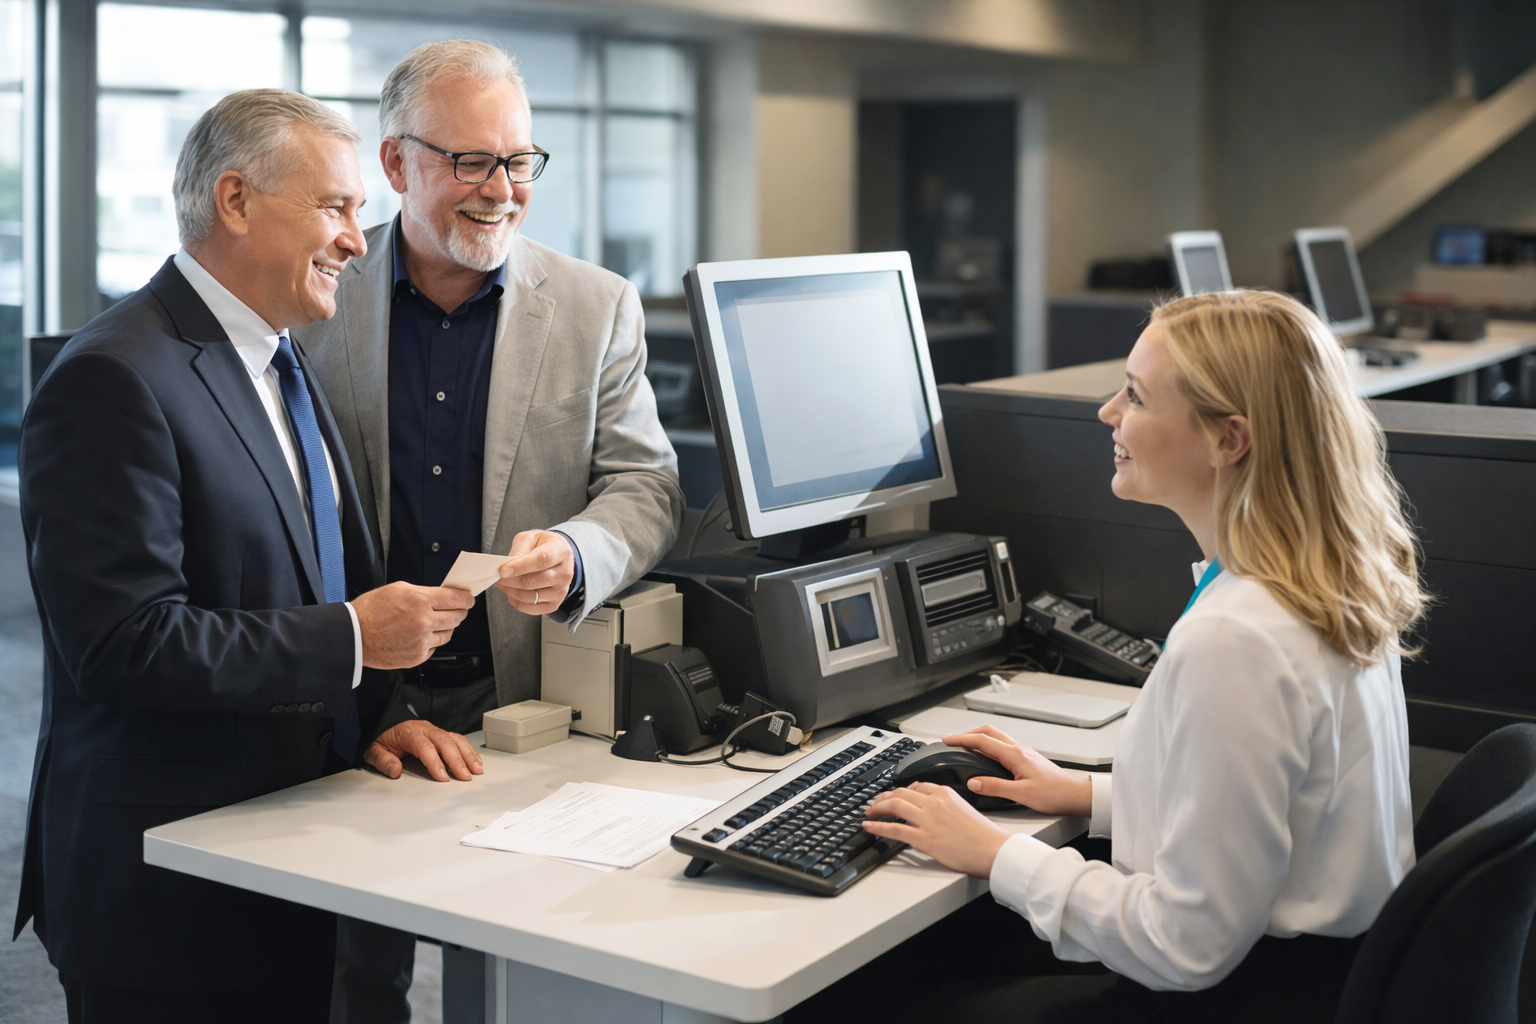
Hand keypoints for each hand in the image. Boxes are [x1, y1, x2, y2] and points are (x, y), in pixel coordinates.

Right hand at [351, 582, 474, 669]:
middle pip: (457, 616)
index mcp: (420, 600)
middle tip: (456, 609)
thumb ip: (424, 592)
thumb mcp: (398, 589)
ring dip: (445, 627)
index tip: (469, 599)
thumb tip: (444, 594)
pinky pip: (435, 646)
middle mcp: (424, 621)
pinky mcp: (417, 656)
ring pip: (448, 633)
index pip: (456, 598)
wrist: (354, 635)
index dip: (466, 598)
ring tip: (433, 622)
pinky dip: (431, 640)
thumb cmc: (371, 610)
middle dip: (459, 611)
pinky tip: (420, 635)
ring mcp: (422, 640)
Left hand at [365, 719, 483, 781]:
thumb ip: (382, 760)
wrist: (385, 726)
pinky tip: (476, 761)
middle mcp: (425, 729)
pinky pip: (458, 739)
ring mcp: (435, 730)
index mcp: (409, 732)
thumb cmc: (382, 739)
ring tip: (476, 770)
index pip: (425, 746)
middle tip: (465, 776)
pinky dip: (469, 750)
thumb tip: (395, 771)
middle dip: (457, 760)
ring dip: (467, 755)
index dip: (435, 761)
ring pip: (455, 740)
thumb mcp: (373, 750)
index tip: (443, 777)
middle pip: (445, 742)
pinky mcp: (441, 734)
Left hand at [496, 530, 574, 615]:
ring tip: (502, 583)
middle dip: (510, 580)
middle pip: (533, 581)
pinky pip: (531, 608)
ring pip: (530, 596)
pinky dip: (516, 602)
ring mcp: (561, 590)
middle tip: (498, 576)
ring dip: (510, 591)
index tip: (503, 570)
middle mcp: (564, 573)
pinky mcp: (554, 604)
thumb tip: (508, 565)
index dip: (520, 566)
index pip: (541, 560)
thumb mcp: (531, 538)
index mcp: (560, 551)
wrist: (558, 556)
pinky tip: (511, 592)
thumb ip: (519, 549)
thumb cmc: (544, 546)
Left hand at [864, 782, 1011, 877]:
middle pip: (900, 793)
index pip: (916, 786)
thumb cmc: (983, 835)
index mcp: (945, 794)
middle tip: (876, 803)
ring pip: (894, 806)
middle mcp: (934, 803)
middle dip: (884, 797)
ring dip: (877, 808)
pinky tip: (869, 827)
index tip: (895, 796)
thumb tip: (934, 811)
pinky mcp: (923, 838)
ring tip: (870, 812)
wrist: (992, 850)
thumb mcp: (964, 809)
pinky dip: (877, 827)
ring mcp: (927, 820)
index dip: (901, 791)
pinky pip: (893, 829)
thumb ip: (947, 806)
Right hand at [942, 725, 1092, 815]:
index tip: (947, 740)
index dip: (961, 739)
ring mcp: (1023, 751)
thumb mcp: (1021, 794)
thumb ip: (995, 787)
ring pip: (996, 736)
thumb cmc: (1054, 794)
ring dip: (978, 737)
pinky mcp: (1026, 757)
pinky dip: (988, 745)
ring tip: (964, 746)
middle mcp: (1019, 748)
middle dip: (967, 733)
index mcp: (1014, 754)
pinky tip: (986, 756)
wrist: (1074, 794)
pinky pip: (1002, 744)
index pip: (982, 741)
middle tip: (952, 740)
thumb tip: (974, 782)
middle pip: (988, 731)